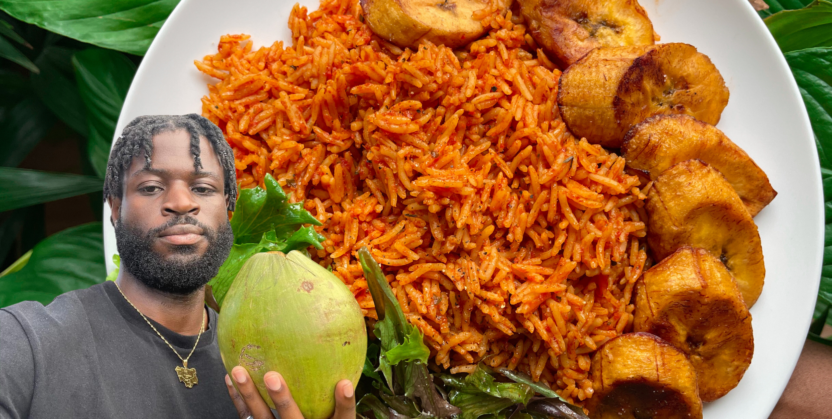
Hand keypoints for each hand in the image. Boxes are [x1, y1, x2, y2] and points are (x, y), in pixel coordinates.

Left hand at [225, 366, 354, 418]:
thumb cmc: (322, 417)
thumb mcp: (336, 413)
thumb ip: (341, 394)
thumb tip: (346, 359)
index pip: (343, 416)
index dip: (344, 403)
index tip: (344, 383)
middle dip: (282, 399)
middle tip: (271, 376)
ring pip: (262, 417)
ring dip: (250, 395)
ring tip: (238, 372)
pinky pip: (246, 416)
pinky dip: (238, 398)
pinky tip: (230, 379)